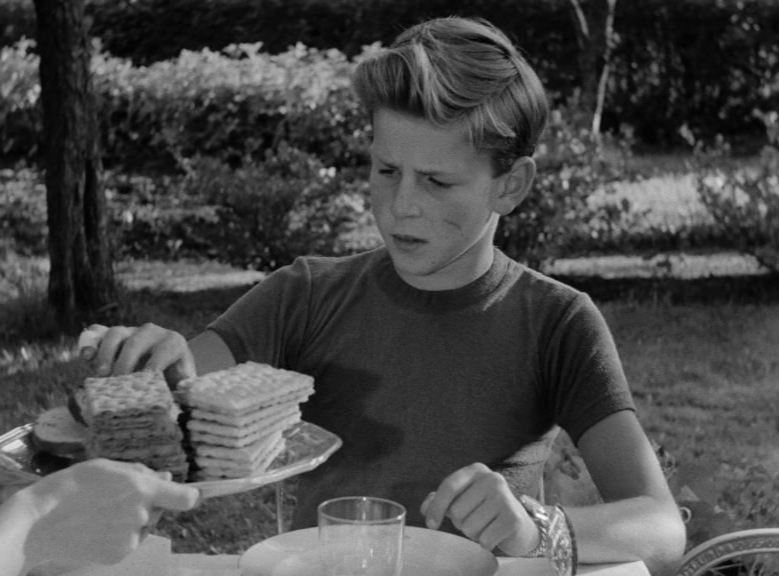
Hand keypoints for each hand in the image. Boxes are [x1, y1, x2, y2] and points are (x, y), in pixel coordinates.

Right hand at [20, 459, 200, 565]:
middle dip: (147, 503)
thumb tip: (166, 476)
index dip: (190, 495)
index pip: (185, 498)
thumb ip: (141, 472)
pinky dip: (118, 535)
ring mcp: (130, 538)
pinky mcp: (118, 555)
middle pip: (159, 509)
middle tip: (117, 498)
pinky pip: (128, 542)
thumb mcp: (108, 466)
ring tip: (101, 513)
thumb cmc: (71, 486)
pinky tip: (97, 528)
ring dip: (132, 520)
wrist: (39, 523)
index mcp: (142, 489)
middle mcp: (142, 515)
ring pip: (143, 526)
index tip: (189, 494)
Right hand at [78, 323, 195, 385]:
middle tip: (115, 382)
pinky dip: (90, 342)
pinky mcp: (114, 335)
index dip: (151, 367)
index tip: (141, 383)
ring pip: (115, 333)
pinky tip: (85, 357)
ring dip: (105, 353)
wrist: (169, 364)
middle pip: (135, 342)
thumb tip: (175, 407)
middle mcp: (152, 332)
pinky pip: (98, 332)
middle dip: (124, 363)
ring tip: (100, 375)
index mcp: (173, 343)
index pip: (163, 351)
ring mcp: (131, 331)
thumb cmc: (175, 378)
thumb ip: (180, 391)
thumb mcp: (182, 383)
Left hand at [421, 462, 539, 555]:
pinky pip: (484, 539)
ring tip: (486, 526)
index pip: (449, 486)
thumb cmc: (485, 510)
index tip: (431, 523)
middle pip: (457, 511)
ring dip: (474, 533)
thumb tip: (425, 507)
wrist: (518, 525)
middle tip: (476, 519)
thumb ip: (441, 500)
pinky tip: (495, 534)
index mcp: (476, 470)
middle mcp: (491, 479)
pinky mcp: (513, 517)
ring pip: (469, 527)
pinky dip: (486, 542)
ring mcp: (504, 497)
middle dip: (461, 522)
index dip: (436, 507)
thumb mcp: (462, 500)